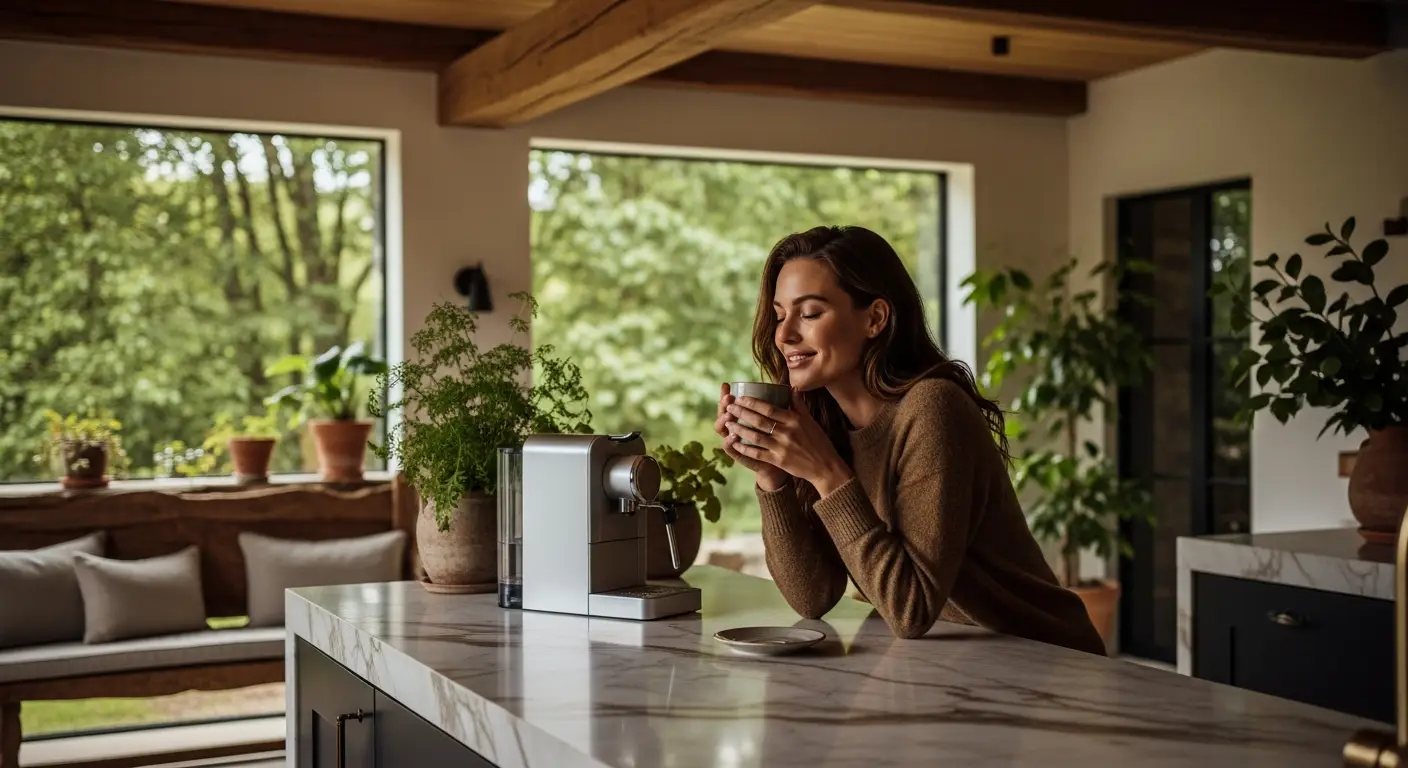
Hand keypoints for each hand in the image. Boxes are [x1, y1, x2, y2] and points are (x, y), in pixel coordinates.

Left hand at [724, 388, 853, 497]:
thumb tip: (792, 388)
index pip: (769, 408)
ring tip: (728, 423)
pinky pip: (757, 453)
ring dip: (739, 429)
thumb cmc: (818, 442)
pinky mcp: (778, 460)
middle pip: (759, 420)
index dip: (752, 403)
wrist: (825, 467)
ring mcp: (782, 447)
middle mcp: (787, 432)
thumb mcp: (810, 421)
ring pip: (755, 436)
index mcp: (794, 420)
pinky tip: (735, 443)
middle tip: (729, 407)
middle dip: (741, 413)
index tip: (740, 398)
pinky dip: (745, 448)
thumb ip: (798, 405)